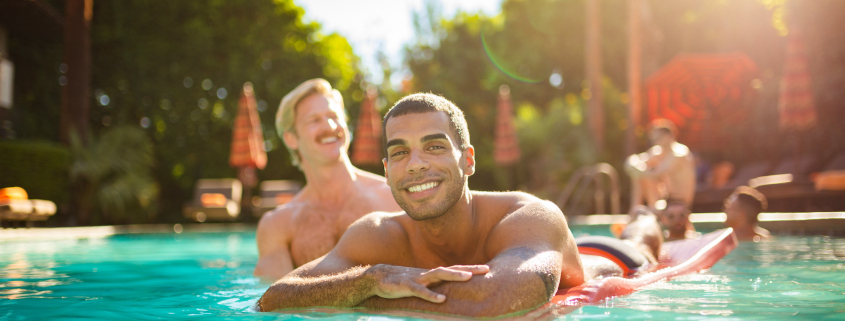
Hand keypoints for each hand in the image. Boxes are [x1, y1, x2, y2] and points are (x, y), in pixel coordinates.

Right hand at [369, 264, 489, 302]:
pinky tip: (442, 300)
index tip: (487, 269)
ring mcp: (418, 279)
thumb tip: (448, 293)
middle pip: (451, 269)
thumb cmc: (402, 282)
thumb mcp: (420, 284)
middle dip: (469, 269)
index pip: (454, 270)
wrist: (378, 277)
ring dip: (454, 275)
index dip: (470, 269)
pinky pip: (421, 291)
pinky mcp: (407, 287)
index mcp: (432, 275)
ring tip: (469, 277)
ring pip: (439, 275)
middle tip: (487, 270)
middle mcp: (428, 274)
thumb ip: (433, 286)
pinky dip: (432, 295)